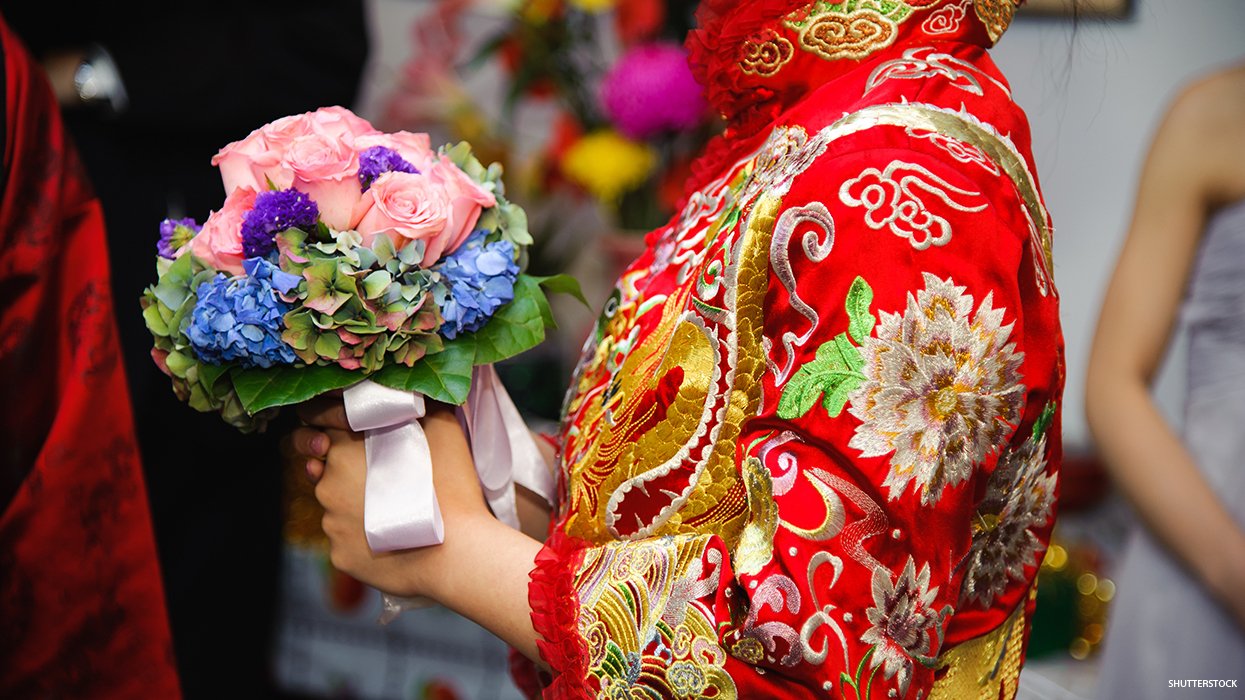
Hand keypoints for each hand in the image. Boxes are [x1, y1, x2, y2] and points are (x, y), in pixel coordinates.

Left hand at [289, 397, 493, 599]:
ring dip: (356, 504)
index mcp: (345, 447)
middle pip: (326, 466)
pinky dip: (363, 538)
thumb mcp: (444, 429)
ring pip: (337, 507)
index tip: (350, 430)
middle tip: (379, 474)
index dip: (334, 423)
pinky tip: (392, 539)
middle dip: (346, 467)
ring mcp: (332, 524)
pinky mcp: (340, 556)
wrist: (457, 554)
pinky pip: (347, 541)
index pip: (317, 420)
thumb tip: (414, 392)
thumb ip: (419, 405)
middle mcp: (328, 484)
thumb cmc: (452, 487)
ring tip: (394, 510)